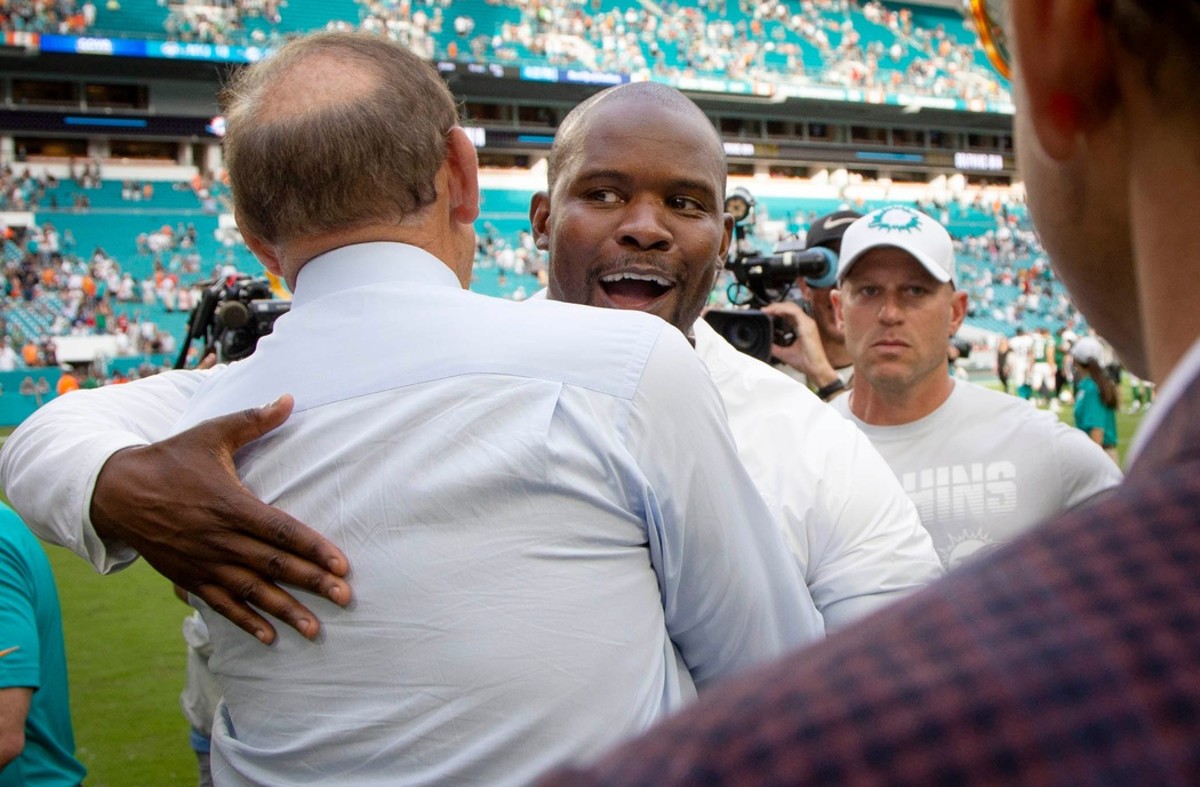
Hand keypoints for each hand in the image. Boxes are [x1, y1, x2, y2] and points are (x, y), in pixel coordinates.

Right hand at [89, 395, 350, 643]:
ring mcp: (204, 562)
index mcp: (231, 504)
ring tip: (315, 629)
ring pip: (252, 591)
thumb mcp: (211, 434)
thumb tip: (290, 399)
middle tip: (345, 598)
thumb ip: (253, 421)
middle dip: (311, 583)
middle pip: (274, 565)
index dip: (313, 549)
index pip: (281, 531)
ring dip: (285, 611)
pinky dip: (245, 622)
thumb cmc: (171, 459)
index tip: (342, 565)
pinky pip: (221, 604)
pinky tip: (270, 638)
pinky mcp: (189, 577)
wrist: (117, 490)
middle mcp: (220, 538)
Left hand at [760, 302, 839, 387]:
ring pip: (792, 307)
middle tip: (764, 310)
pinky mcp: (807, 326)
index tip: (766, 314)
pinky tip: (775, 311)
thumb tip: (765, 344)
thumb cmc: (806, 362)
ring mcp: (807, 323)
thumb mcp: (785, 352)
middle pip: (790, 307)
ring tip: (767, 310)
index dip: (777, 310)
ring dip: (777, 306)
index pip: (789, 313)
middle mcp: (806, 323)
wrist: (816, 369)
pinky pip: (795, 312)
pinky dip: (784, 310)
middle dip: (775, 306)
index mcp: (802, 327)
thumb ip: (775, 347)